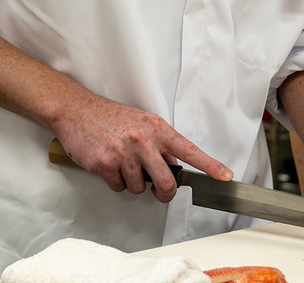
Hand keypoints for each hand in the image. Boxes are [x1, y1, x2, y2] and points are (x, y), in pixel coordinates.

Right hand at [50, 93, 231, 202]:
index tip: (226, 177)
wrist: (77, 110)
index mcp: (157, 128)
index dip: (210, 166)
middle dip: (164, 193)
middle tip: (159, 191)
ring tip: (122, 163)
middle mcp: (143, 140)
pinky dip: (115, 181)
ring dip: (132, 183)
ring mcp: (124, 153)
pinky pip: (119, 187)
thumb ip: (159, 143)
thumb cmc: (110, 117)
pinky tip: (108, 165)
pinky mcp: (105, 164)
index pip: (189, 150)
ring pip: (139, 188)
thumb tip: (174, 166)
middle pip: (166, 183)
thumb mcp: (141, 123)